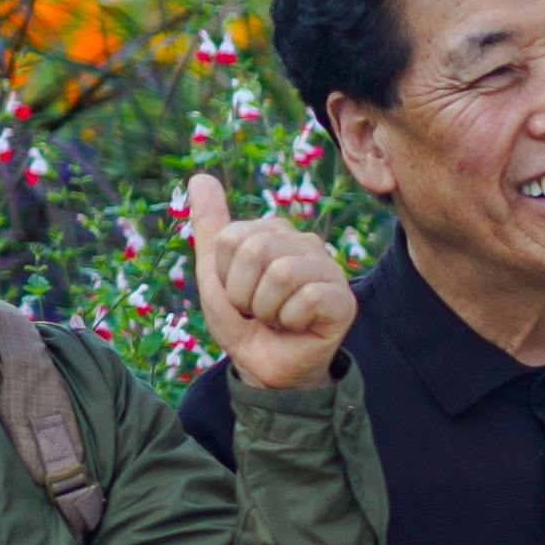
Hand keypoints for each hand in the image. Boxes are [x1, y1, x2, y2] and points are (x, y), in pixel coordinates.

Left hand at [179, 173, 352, 391]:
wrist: (265, 367)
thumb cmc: (243, 320)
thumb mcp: (214, 274)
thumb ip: (210, 226)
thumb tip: (200, 176)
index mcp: (273, 232)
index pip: (231, 238)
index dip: (224, 275)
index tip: (237, 295)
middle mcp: (304, 243)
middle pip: (256, 250)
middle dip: (244, 293)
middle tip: (256, 310)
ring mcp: (328, 269)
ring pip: (281, 273)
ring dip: (267, 309)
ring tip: (276, 318)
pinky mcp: (344, 299)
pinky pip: (307, 298)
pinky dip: (291, 321)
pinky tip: (298, 327)